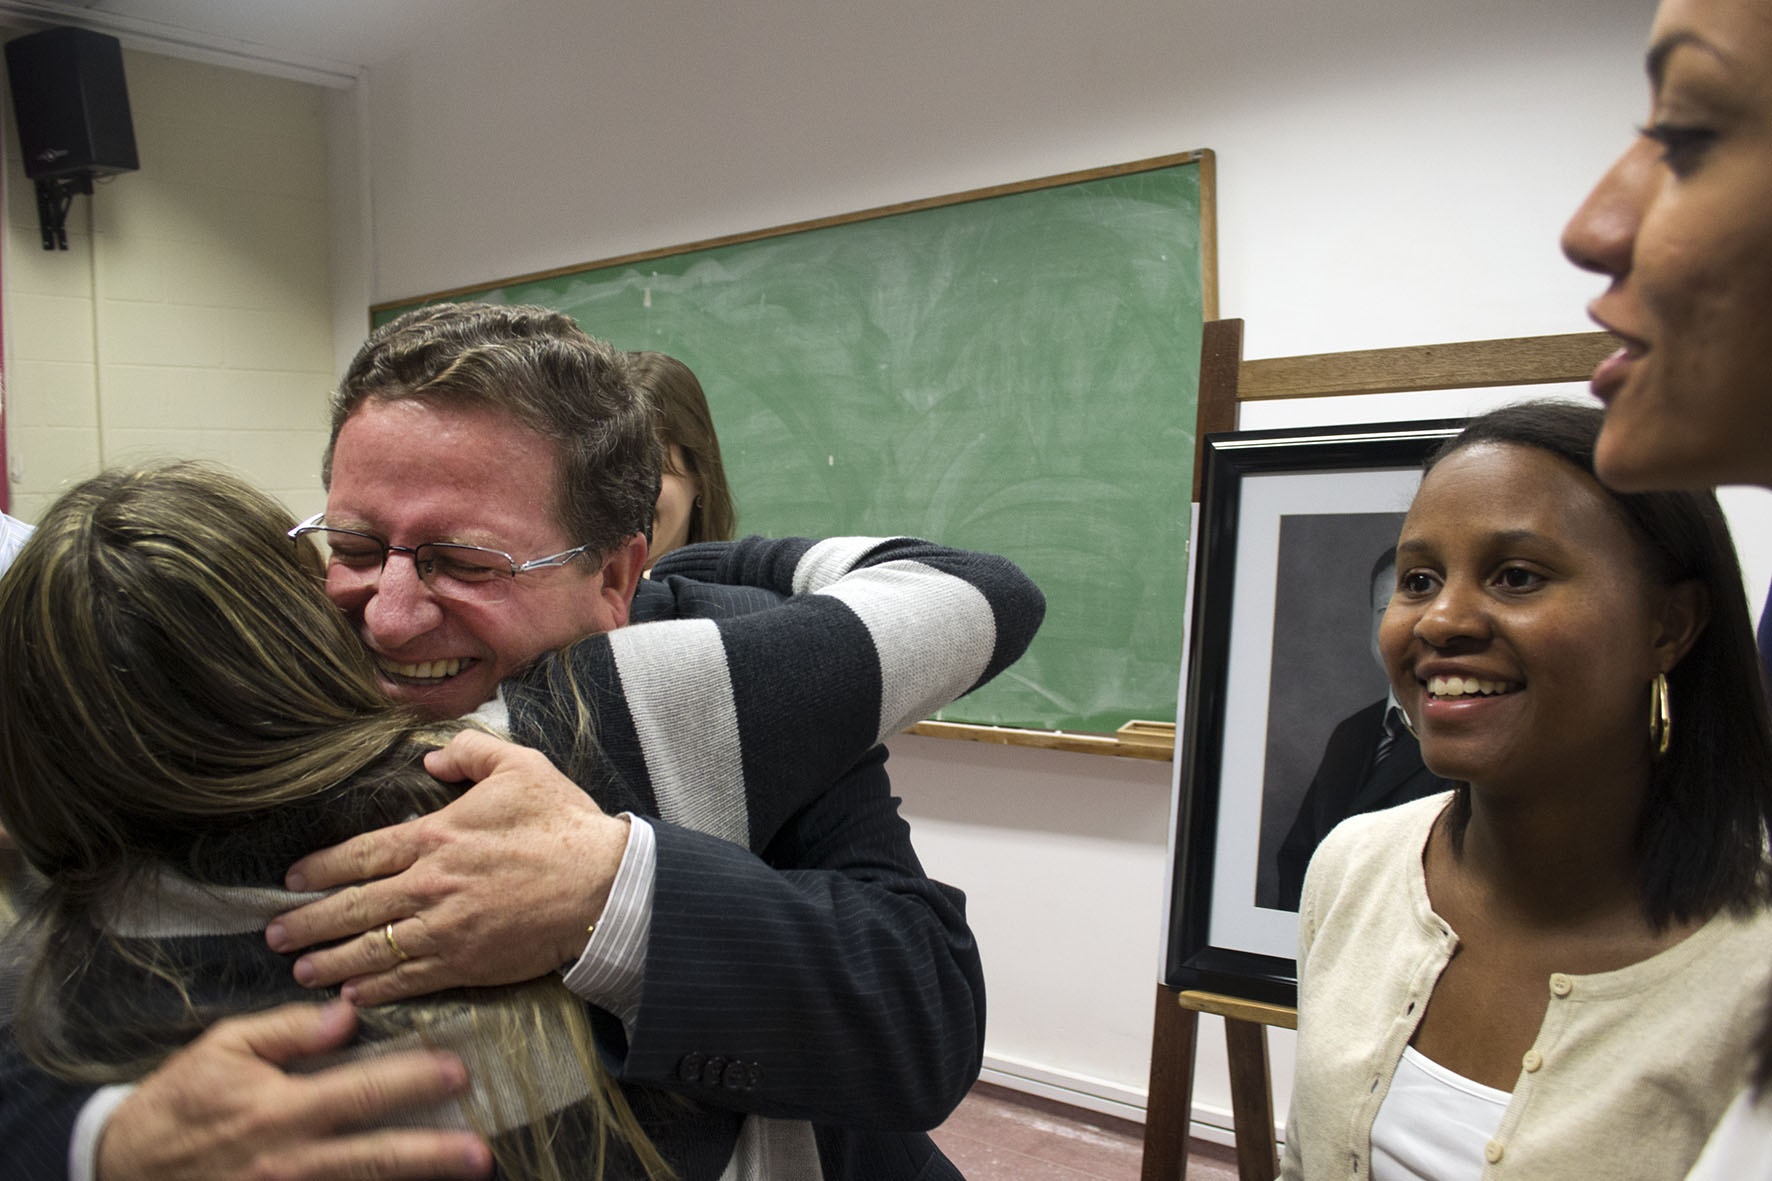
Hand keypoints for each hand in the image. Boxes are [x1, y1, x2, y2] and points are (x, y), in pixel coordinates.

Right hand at [97, 1000, 490, 1180]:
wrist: (126, 1166)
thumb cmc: (180, 1100)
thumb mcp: (224, 1048)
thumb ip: (288, 1029)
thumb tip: (347, 1016)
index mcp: (281, 1108)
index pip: (361, 1091)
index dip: (413, 1082)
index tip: (457, 1072)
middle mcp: (292, 1158)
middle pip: (375, 1156)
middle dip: (433, 1153)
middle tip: (481, 1150)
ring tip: (464, 1172)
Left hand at [266, 730, 628, 1004]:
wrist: (604, 884)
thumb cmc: (563, 824)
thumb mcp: (521, 766)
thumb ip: (470, 753)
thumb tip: (432, 758)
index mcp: (437, 837)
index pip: (362, 854)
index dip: (322, 869)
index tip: (292, 880)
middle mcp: (431, 885)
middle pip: (355, 907)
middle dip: (310, 923)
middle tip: (275, 934)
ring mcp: (447, 929)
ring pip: (374, 949)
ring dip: (332, 960)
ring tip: (301, 970)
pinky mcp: (468, 963)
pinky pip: (411, 979)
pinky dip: (378, 989)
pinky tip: (354, 994)